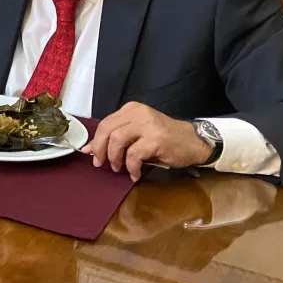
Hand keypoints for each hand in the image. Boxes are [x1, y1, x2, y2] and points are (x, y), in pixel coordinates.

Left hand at [85, 102, 213, 180]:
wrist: (193, 142)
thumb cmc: (164, 138)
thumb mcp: (138, 133)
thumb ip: (115, 138)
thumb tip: (89, 149)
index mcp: (131, 110)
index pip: (105, 123)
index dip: (95, 140)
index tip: (90, 153)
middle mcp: (138, 114)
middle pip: (107, 130)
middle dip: (100, 149)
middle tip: (100, 163)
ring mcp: (148, 125)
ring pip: (117, 140)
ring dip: (114, 158)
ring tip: (118, 168)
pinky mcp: (156, 139)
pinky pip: (133, 155)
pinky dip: (131, 167)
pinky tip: (134, 173)